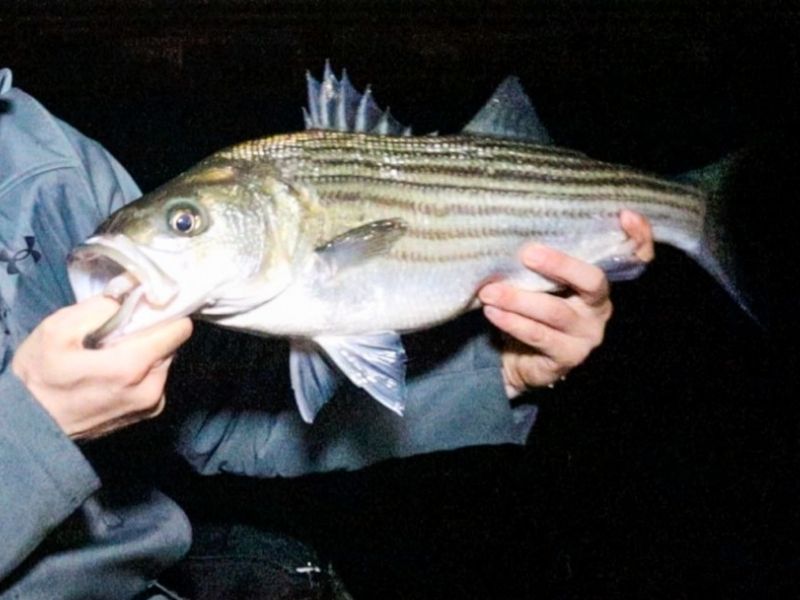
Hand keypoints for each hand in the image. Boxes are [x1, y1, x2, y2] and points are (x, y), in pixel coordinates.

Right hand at [12, 296, 192, 439]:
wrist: (31, 426)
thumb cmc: (39, 377)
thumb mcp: (57, 330)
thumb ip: (100, 307)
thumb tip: (131, 292)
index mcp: (132, 367)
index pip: (179, 328)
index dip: (163, 312)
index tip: (144, 306)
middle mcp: (151, 388)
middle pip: (172, 344)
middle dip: (151, 331)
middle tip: (119, 330)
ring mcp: (152, 404)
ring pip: (164, 360)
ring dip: (146, 351)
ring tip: (112, 352)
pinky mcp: (148, 413)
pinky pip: (156, 378)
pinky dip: (142, 370)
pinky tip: (115, 371)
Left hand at [478, 210, 653, 395]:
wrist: (518, 359)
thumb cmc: (529, 309)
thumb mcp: (536, 281)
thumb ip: (539, 261)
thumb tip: (511, 233)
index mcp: (597, 281)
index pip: (634, 257)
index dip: (638, 236)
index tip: (625, 214)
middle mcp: (600, 306)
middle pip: (592, 280)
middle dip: (560, 264)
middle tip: (527, 253)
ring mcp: (588, 334)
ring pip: (556, 311)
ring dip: (518, 299)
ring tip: (490, 291)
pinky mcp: (569, 356)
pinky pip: (539, 335)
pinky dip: (512, 322)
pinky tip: (493, 312)